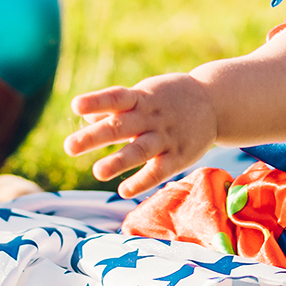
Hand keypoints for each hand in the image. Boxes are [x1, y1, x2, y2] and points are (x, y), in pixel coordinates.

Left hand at [63, 72, 217, 197]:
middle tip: (69, 146)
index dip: (97, 102)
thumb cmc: (171, 98)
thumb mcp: (146, 94)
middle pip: (122, 126)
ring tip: (97, 172)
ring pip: (141, 149)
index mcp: (142, 98)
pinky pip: (160, 170)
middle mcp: (152, 116)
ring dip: (119, 161)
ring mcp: (167, 136)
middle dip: (95, 136)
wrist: (216, 102)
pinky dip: (143, 181)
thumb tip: (85, 116)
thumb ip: (117, 106)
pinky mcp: (180, 155)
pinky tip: (123, 190)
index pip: (117, 97)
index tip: (76, 106)